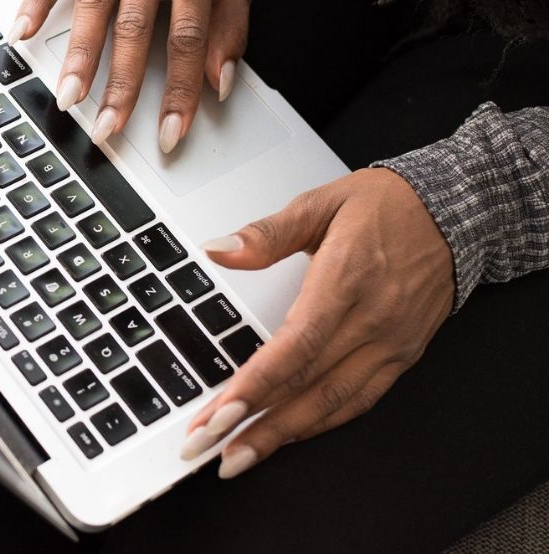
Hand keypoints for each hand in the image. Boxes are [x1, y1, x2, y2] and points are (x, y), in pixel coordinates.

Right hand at [8, 0, 249, 151]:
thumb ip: (232, 26)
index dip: (181, 89)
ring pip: (92, 5)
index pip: (187, 37)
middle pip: (133, 27)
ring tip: (67, 96)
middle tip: (107, 127)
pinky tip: (19, 33)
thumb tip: (220, 81)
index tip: (170, 132)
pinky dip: (34, 1)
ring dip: (78, 55)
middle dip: (120, 84)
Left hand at [180, 168, 454, 477]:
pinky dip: (322, 423)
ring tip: (239, 458)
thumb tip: (218, 249)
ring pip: (334, 403)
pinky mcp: (404, 355)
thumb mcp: (320, 203)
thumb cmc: (385, 205)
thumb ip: (266, 233)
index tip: (219, 414)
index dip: (255, 385)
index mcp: (346, 280)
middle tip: (206, 448)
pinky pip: (360, 400)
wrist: (455, 211)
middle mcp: (373, 320)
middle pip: (308, 385)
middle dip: (255, 423)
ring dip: (284, 436)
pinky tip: (288, 435)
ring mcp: (392, 343)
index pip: (294, 347)